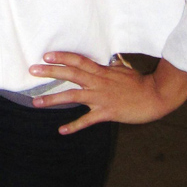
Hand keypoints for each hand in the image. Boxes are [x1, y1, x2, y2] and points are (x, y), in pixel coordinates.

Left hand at [28, 53, 186, 134]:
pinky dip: (74, 126)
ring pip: (73, 97)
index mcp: (101, 71)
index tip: (46, 55)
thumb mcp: (123, 69)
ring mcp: (101, 98)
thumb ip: (111, 66)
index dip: (62, 57)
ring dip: (53, 99)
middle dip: (50, 72)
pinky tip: (61, 130)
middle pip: (70, 74)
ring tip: (36, 102)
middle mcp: (98, 82)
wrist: (155, 96)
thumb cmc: (139, 82)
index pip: (78, 60)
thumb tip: (108, 59)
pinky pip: (87, 120)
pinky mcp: (106, 113)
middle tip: (32, 70)